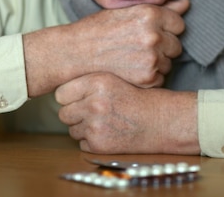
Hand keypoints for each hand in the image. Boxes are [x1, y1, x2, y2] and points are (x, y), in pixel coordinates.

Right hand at [23, 0, 188, 95]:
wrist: (76, 53)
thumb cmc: (100, 29)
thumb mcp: (128, 12)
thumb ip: (162, 8)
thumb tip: (187, 3)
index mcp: (150, 14)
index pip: (178, 23)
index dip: (166, 29)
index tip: (150, 33)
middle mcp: (154, 35)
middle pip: (176, 45)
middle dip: (163, 47)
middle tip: (139, 48)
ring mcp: (152, 58)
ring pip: (169, 63)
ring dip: (156, 63)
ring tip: (132, 59)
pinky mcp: (148, 78)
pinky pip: (161, 78)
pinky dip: (149, 78)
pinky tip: (131, 71)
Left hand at [56, 72, 198, 154]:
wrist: (162, 121)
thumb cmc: (140, 98)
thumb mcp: (115, 79)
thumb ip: (90, 82)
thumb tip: (61, 90)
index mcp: (97, 81)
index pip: (61, 93)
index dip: (69, 96)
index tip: (77, 98)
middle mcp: (94, 102)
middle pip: (63, 113)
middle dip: (75, 113)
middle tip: (92, 112)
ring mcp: (95, 125)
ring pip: (72, 129)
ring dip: (84, 127)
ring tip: (105, 121)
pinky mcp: (99, 144)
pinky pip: (82, 143)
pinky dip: (93, 141)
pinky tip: (110, 132)